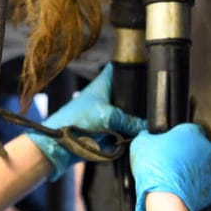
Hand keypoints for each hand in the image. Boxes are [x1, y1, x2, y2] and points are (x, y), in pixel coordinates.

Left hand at [26, 67, 146, 180]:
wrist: (59, 145)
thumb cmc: (76, 121)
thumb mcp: (107, 116)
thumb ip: (129, 120)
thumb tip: (146, 126)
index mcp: (102, 84)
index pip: (117, 67)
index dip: (130, 65)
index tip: (145, 66)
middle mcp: (104, 97)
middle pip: (127, 92)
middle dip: (138, 98)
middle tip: (151, 102)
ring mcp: (105, 114)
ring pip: (126, 113)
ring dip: (133, 119)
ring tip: (146, 121)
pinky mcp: (105, 130)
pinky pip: (122, 130)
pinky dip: (127, 133)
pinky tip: (136, 135)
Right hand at [130, 124, 210, 210]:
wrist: (166, 199)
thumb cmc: (157, 172)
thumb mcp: (141, 143)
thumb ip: (145, 135)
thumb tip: (145, 136)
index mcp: (191, 133)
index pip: (186, 128)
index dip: (174, 136)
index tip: (166, 143)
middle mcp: (206, 149)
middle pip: (194, 147)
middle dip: (182, 153)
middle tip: (166, 160)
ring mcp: (210, 169)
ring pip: (199, 165)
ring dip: (187, 169)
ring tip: (170, 176)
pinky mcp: (210, 188)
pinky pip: (200, 184)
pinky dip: (191, 185)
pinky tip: (176, 187)